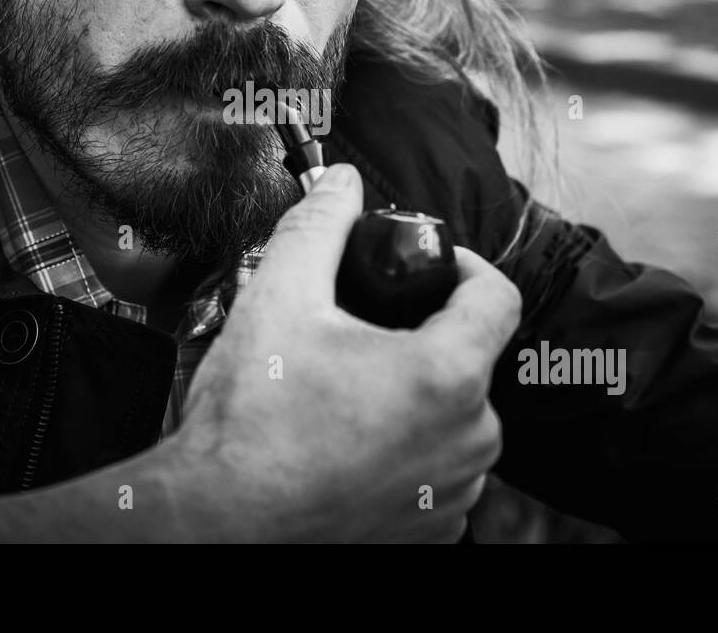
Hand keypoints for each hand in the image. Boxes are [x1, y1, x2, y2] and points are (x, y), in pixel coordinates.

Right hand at [172, 162, 521, 541]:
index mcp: (446, 377)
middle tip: (360, 335)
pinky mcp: (432, 534)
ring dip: (414, 397)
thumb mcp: (279, 299)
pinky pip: (437, 472)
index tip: (429, 268)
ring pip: (454, 418)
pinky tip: (349, 444)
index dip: (463, 266)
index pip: (498, 296)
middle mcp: (466, 441)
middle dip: (423, 336)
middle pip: (469, 358)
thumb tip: (341, 184)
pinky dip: (406, 451)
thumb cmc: (249, 426)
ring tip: (347, 394)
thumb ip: (318, 227)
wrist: (218, 524)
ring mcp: (453, 495)